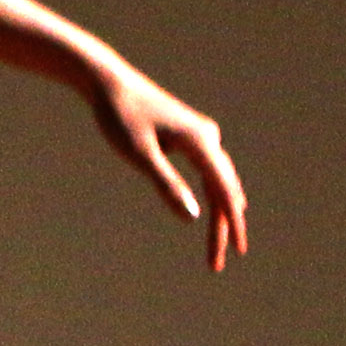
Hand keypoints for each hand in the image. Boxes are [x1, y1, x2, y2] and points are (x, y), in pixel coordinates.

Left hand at [89, 62, 249, 272]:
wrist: (108, 82)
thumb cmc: (119, 117)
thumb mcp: (139, 155)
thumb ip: (167, 185)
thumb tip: (194, 217)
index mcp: (200, 143)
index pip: (223, 191)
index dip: (231, 224)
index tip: (237, 251)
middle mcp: (208, 138)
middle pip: (223, 190)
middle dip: (223, 226)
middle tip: (217, 263)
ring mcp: (202, 135)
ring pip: (218, 181)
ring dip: (219, 212)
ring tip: (220, 246)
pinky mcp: (191, 135)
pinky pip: (210, 171)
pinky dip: (214, 193)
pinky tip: (216, 207)